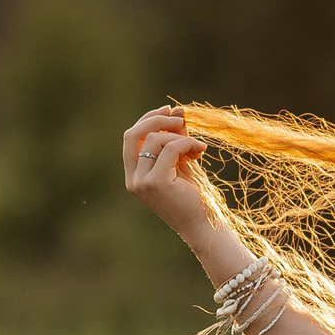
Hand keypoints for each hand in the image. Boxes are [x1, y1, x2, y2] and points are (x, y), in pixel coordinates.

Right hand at [123, 106, 211, 235]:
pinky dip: (187, 143)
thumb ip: (176, 138)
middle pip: (133, 134)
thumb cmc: (194, 196)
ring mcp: (141, 182)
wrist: (204, 225)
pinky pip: (170, 148)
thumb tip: (177, 109)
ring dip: (179, 136)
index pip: (130, 138)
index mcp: (134, 175)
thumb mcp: (182, 161)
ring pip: (153, 139)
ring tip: (197, 147)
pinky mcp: (156, 182)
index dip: (147, 120)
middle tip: (180, 118)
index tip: (169, 110)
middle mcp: (133, 179)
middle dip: (156, 120)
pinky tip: (201, 150)